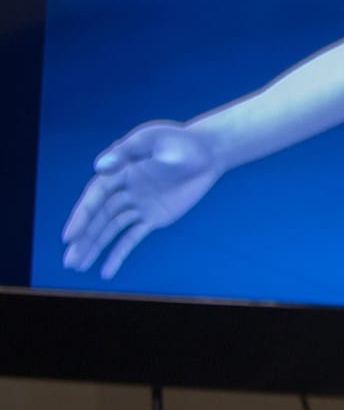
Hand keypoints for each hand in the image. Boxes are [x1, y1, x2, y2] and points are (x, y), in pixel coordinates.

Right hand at [61, 121, 222, 278]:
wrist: (209, 152)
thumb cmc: (180, 141)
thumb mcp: (154, 138)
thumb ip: (127, 150)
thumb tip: (99, 167)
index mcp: (120, 171)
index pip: (96, 197)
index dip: (82, 216)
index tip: (70, 236)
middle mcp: (125, 190)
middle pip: (100, 216)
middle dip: (83, 237)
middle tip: (69, 260)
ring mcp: (138, 205)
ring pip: (112, 229)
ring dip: (94, 247)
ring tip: (77, 266)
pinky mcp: (153, 217)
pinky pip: (132, 237)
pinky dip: (119, 253)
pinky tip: (106, 271)